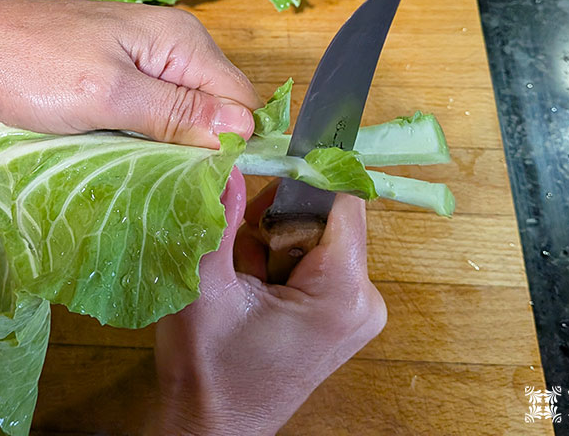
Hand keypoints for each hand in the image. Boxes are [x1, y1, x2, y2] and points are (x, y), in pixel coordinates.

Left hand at [0, 0, 258, 184]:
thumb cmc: (29, 68)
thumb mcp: (108, 95)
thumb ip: (178, 112)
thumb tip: (246, 133)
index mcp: (180, 39)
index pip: (240, 100)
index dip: (231, 145)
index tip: (204, 187)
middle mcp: (169, 43)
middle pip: (215, 107)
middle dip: (202, 148)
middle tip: (172, 190)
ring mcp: (139, 57)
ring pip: (182, 113)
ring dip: (170, 147)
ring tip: (147, 180)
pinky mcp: (112, 73)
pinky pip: (150, 111)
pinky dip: (144, 137)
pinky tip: (125, 159)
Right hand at [151, 169, 386, 435]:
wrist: (212, 427)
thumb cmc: (209, 372)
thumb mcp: (203, 287)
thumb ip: (216, 218)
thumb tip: (225, 159)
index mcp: (343, 292)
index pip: (341, 199)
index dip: (298, 183)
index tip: (255, 197)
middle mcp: (365, 298)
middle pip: (326, 215)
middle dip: (277, 222)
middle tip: (242, 259)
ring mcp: (356, 308)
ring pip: (315, 233)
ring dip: (273, 243)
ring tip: (246, 282)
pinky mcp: (341, 313)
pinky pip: (314, 257)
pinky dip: (279, 262)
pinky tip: (255, 292)